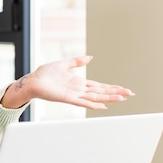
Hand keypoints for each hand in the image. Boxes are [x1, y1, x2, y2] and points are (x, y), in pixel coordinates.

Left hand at [0, 56, 133, 109]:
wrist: (32, 81)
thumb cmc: (45, 74)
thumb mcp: (64, 64)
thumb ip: (77, 61)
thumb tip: (90, 57)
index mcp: (78, 83)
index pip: (99, 86)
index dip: (111, 87)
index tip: (124, 89)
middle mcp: (79, 90)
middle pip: (101, 92)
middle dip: (116, 93)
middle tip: (130, 94)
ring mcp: (74, 95)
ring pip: (95, 97)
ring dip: (109, 98)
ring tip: (122, 99)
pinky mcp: (67, 98)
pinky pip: (82, 102)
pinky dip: (92, 104)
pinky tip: (102, 105)